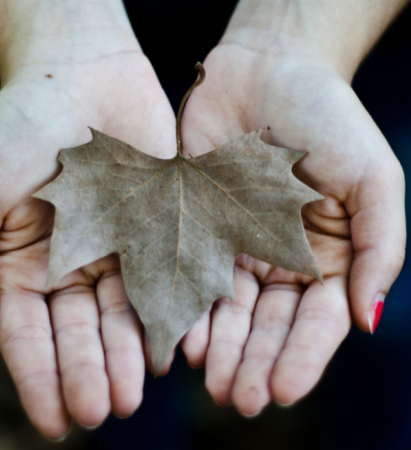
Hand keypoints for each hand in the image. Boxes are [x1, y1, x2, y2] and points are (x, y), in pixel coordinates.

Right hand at [0, 19, 175, 438]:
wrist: (82, 75)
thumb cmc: (20, 126)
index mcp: (27, 261)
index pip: (31, 334)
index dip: (41, 378)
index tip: (57, 421)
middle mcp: (75, 263)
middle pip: (81, 331)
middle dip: (89, 372)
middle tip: (102, 412)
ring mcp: (120, 248)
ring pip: (125, 313)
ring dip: (128, 355)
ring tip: (134, 396)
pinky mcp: (157, 229)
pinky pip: (166, 277)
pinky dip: (169, 312)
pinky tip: (174, 346)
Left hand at [180, 44, 404, 414]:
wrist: (267, 71)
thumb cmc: (329, 117)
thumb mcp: (373, 180)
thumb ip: (379, 249)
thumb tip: (367, 321)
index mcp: (326, 256)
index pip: (317, 321)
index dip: (301, 358)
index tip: (282, 391)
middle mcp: (280, 260)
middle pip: (268, 325)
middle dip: (255, 363)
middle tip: (240, 399)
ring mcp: (237, 246)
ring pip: (229, 312)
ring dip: (221, 349)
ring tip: (212, 383)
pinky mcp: (199, 228)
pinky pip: (193, 276)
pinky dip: (189, 310)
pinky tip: (182, 339)